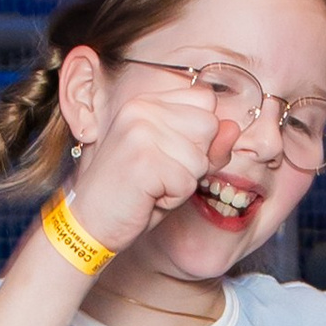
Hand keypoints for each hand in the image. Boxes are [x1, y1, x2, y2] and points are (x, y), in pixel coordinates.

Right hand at [60, 77, 228, 256]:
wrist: (90, 225)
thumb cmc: (134, 196)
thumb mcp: (176, 165)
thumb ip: (207, 145)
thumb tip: (234, 128)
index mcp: (147, 102)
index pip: (206, 101)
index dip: (202, 135)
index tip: (170, 156)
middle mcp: (142, 108)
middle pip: (209, 126)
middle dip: (195, 160)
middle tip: (160, 176)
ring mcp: (141, 132)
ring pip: (201, 158)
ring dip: (183, 183)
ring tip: (152, 188)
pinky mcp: (143, 160)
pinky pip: (187, 182)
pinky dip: (173, 199)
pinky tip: (148, 198)